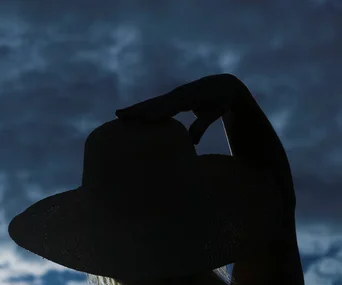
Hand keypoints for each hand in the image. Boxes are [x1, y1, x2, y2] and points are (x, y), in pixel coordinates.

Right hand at [116, 73, 248, 144]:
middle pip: (154, 103)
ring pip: (151, 104)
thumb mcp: (215, 113)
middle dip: (138, 109)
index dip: (155, 113)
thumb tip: (193, 142)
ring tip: (118, 115)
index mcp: (189, 96)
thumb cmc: (221, 101)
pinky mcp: (171, 99)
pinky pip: (154, 105)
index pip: (168, 106)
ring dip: (135, 109)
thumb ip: (203, 125)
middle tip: (119, 115)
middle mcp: (177, 94)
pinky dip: (142, 109)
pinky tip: (131, 115)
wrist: (223, 85)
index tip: (142, 119)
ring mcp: (173, 96)